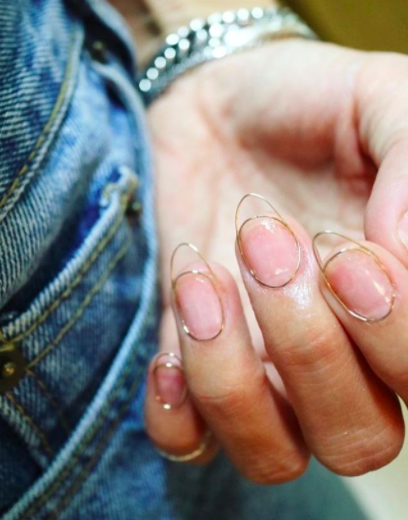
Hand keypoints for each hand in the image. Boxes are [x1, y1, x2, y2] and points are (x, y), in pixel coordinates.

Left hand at [144, 38, 407, 482]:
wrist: (214, 104)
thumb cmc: (304, 101)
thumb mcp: (378, 101)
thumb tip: (402, 250)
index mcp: (396, 301)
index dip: (391, 332)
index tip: (345, 249)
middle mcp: (340, 355)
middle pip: (356, 440)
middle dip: (307, 346)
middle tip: (265, 239)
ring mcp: (262, 368)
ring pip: (272, 453)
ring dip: (232, 373)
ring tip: (203, 273)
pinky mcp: (190, 358)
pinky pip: (186, 441)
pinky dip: (177, 412)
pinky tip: (169, 346)